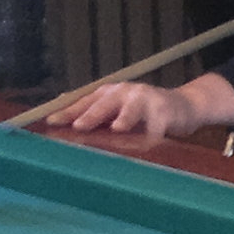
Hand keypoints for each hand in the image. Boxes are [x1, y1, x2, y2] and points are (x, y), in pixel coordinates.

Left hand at [51, 74, 233, 140]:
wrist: (183, 107)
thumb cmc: (144, 113)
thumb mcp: (117, 112)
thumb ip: (97, 119)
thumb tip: (66, 129)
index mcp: (110, 93)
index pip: (84, 101)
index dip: (68, 111)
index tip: (51, 122)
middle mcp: (125, 92)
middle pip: (105, 103)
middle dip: (91, 114)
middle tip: (78, 126)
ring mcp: (146, 99)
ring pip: (132, 109)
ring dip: (125, 118)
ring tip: (117, 128)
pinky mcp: (165, 110)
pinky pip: (158, 123)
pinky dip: (153, 133)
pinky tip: (149, 142)